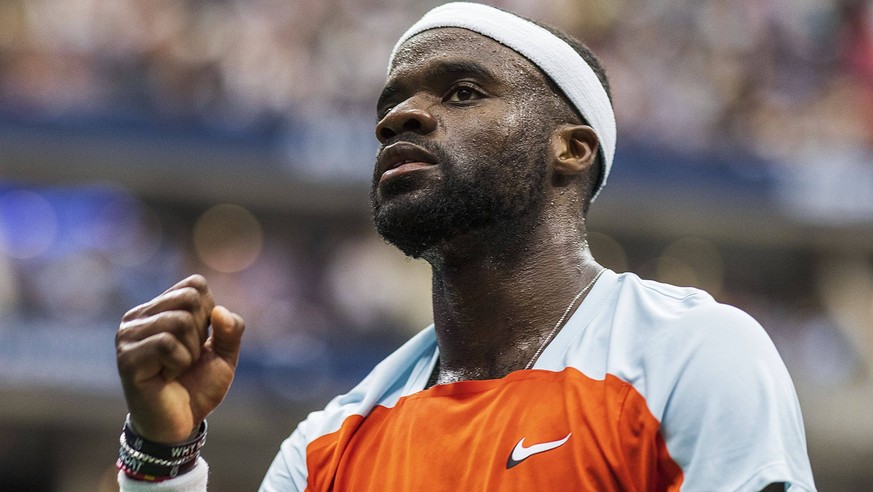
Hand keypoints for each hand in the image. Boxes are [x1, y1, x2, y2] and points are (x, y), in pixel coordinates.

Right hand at [116, 275, 244, 442]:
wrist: (180, 425)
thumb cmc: (198, 386)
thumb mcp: (225, 355)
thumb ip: (231, 330)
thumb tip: (220, 312)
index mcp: (158, 309)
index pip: (195, 284)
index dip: (210, 313)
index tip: (200, 340)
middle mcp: (137, 317)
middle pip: (190, 299)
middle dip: (201, 332)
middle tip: (188, 357)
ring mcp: (128, 336)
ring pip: (180, 320)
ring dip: (190, 350)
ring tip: (177, 368)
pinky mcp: (127, 358)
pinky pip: (167, 343)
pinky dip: (179, 362)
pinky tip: (167, 376)